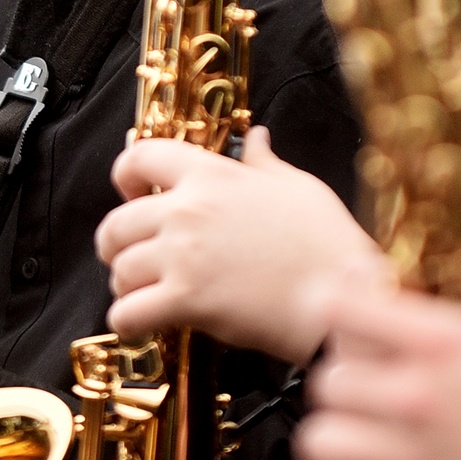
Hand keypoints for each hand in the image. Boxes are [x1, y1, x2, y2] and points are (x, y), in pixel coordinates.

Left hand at [97, 126, 385, 363]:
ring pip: (119, 269)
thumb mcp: (298, 187)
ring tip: (146, 294)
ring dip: (126, 285)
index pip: (139, 157)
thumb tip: (256, 136)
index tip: (131, 194)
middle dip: (116, 244)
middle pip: (116, 223)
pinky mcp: (185, 299)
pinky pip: (127, 311)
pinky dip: (127, 320)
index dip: (125, 176)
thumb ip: (263, 162)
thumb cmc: (327, 241)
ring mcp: (182, 255)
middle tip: (131, 258)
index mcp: (211, 175)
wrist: (345, 295)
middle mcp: (188, 210)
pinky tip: (142, 323)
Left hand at [260, 284, 460, 459]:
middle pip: (328, 380)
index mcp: (445, 341)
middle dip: (343, 388)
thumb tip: (362, 284)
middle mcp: (422, 395)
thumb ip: (429, 324)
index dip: (326, 308)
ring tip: (354, 447)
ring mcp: (420, 459)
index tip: (328, 314)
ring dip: (333, 446)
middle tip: (366, 396)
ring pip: (322, 441)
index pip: (339, 306)